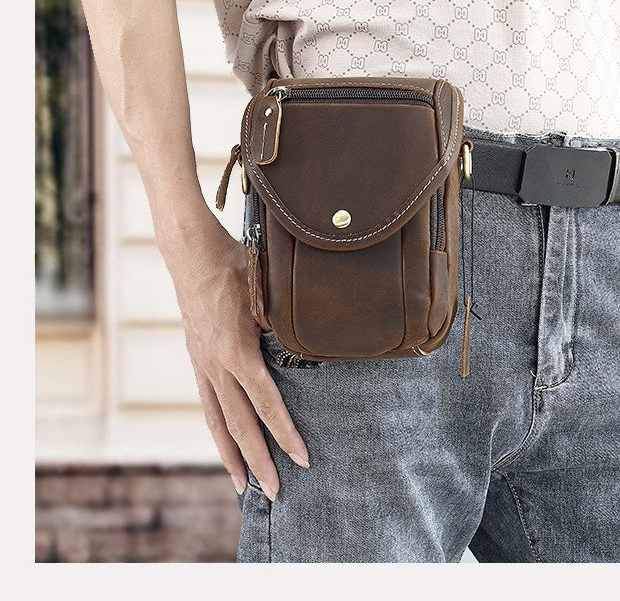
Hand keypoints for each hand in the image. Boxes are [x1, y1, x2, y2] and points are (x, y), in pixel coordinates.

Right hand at [158, 208, 309, 500]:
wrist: (190, 255)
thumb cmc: (233, 267)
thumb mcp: (265, 292)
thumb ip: (281, 326)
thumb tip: (303, 351)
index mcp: (235, 351)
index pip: (266, 403)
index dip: (285, 433)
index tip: (303, 458)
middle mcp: (215, 365)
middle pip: (239, 423)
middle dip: (259, 460)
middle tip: (278, 491)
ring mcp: (202, 365)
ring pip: (217, 421)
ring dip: (232, 455)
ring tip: (243, 485)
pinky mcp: (197, 360)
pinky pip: (208, 404)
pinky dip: (218, 430)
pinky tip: (226, 443)